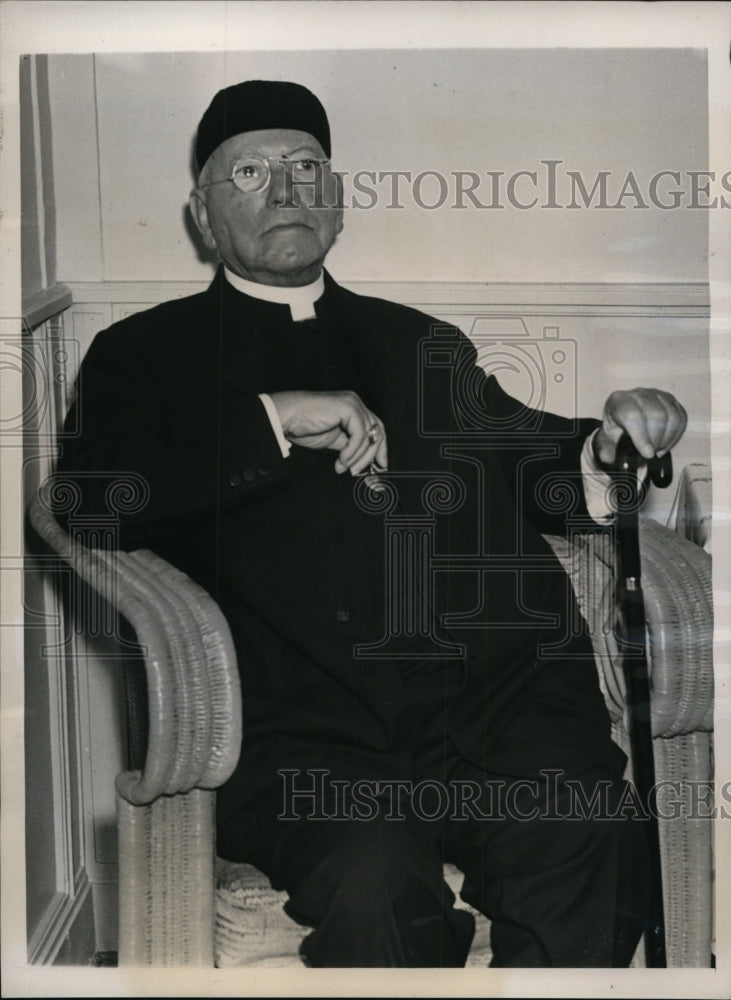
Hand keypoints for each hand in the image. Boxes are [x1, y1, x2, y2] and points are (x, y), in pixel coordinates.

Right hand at [270, 389, 387, 474]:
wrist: (287, 418)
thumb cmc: (304, 426)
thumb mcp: (334, 440)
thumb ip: (349, 446)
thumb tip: (362, 460)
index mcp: (352, 409)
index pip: (375, 427)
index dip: (380, 447)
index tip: (381, 465)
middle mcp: (355, 403)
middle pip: (376, 431)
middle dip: (371, 455)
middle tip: (361, 471)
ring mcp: (352, 403)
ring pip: (368, 435)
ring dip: (358, 456)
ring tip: (346, 467)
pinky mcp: (348, 407)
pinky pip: (359, 435)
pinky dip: (352, 451)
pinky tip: (342, 460)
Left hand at [594, 388, 686, 466]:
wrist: (622, 427)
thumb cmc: (615, 435)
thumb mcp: (607, 444)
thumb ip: (612, 452)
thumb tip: (622, 459)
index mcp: (617, 401)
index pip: (632, 415)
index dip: (641, 436)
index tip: (647, 454)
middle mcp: (637, 394)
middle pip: (656, 415)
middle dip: (656, 440)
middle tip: (650, 454)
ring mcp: (656, 394)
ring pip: (671, 416)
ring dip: (667, 439)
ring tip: (657, 450)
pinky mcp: (670, 400)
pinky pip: (680, 417)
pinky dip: (676, 436)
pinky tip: (665, 445)